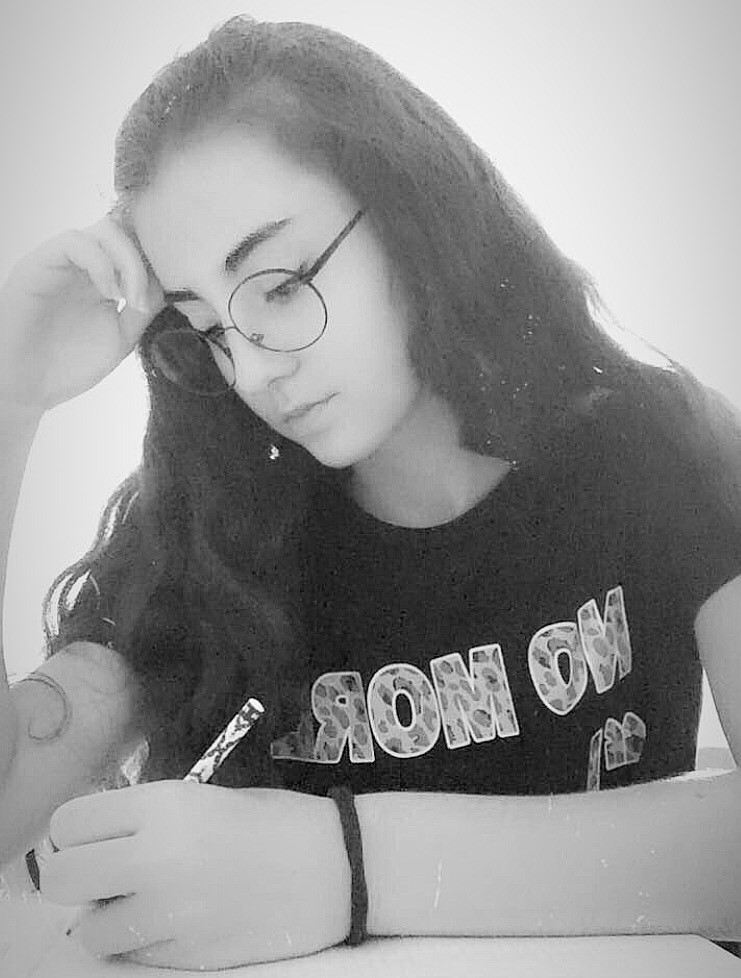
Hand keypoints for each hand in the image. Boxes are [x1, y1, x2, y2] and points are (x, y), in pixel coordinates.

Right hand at [0, 216, 162, 409]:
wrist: (26, 389)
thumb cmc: (68, 367)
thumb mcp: (120, 338)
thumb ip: (142, 309)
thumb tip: (164, 282)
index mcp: (102, 279)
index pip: (135, 246)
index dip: (157, 260)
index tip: (168, 292)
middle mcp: (82, 265)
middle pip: (124, 230)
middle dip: (145, 260)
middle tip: (144, 301)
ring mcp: (61, 262)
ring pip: (103, 230)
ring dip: (128, 262)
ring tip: (129, 300)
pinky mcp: (38, 264)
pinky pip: (74, 241)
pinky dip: (101, 264)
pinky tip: (110, 295)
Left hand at [41, 781, 350, 969]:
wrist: (337, 868)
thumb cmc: (275, 820)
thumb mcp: (204, 797)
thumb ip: (146, 816)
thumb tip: (92, 840)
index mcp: (164, 806)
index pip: (69, 823)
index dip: (74, 831)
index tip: (91, 834)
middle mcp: (156, 858)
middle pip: (61, 878)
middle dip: (73, 874)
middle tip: (101, 871)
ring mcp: (169, 914)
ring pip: (89, 928)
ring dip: (103, 915)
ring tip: (138, 901)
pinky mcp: (186, 956)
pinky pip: (130, 955)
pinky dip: (137, 942)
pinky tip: (171, 920)